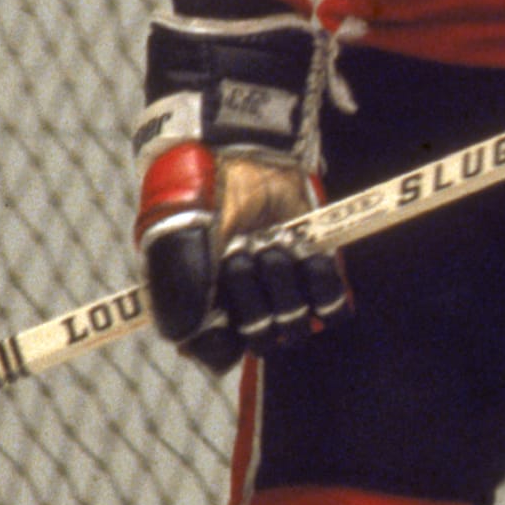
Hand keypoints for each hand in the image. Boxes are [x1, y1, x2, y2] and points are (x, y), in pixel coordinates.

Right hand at [133, 9, 346, 368]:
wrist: (236, 148)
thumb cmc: (193, 198)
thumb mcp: (171, 249)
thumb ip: (179, 305)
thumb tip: (201, 350)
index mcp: (204, 307)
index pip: (220, 355)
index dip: (224, 337)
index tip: (219, 308)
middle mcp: (245, 303)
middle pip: (262, 339)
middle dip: (252, 297)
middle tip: (240, 253)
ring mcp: (282, 286)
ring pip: (296, 323)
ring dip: (283, 280)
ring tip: (269, 242)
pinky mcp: (316, 267)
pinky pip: (333, 305)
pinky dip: (324, 283)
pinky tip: (306, 253)